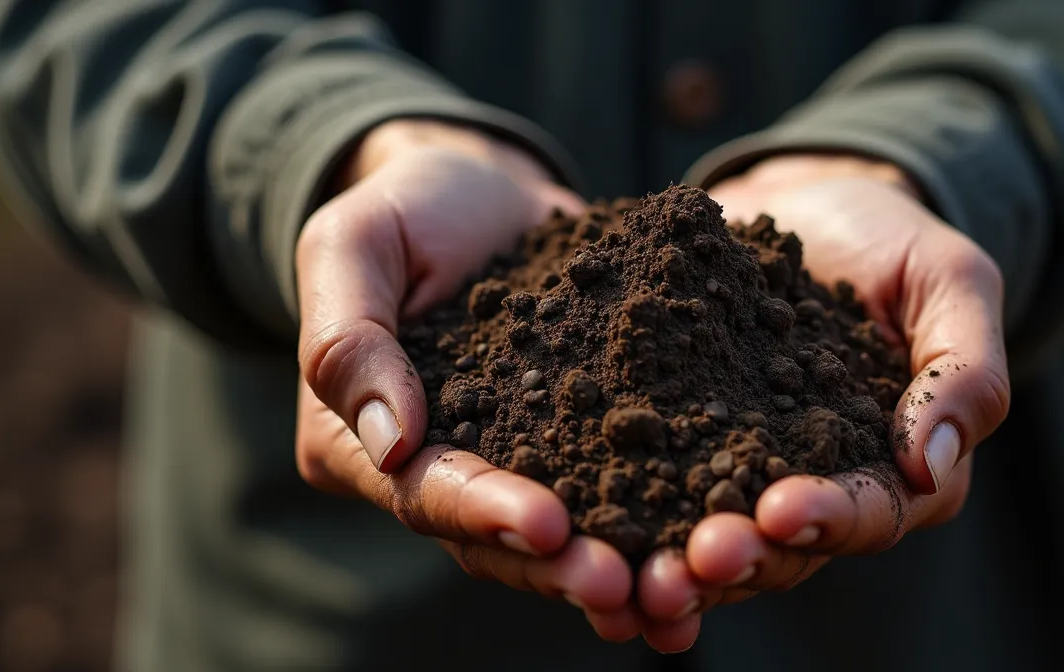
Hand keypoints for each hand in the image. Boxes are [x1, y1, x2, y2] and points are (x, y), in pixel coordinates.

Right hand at [293, 120, 637, 640]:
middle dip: (559, 565)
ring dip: (618, 559)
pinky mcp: (582, 436)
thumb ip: (350, 337)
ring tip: (678, 586)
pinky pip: (620, 482)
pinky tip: (713, 529)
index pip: (422, 492)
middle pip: (498, 536)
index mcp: (364, 444)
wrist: (485, 187)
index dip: (483, 512)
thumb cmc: (407, 207)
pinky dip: (661, 511)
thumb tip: (391, 443)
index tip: (547, 524)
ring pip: (565, 530)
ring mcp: (516, 459)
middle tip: (623, 586)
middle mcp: (443, 470)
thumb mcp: (353, 244)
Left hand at [635, 155, 1010, 650]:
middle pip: (780, 547)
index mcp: (892, 467)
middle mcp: (812, 485)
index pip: (870, 512)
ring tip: (628, 575)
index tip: (784, 512)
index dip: (830, 519)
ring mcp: (736, 467)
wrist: (803, 201)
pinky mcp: (674, 438)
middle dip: (737, 558)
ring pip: (707, 534)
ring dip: (670, 560)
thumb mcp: (951, 282)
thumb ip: (964, 369)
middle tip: (689, 565)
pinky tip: (577, 529)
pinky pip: (644, 485)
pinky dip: (617, 515)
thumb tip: (929, 466)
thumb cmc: (893, 241)